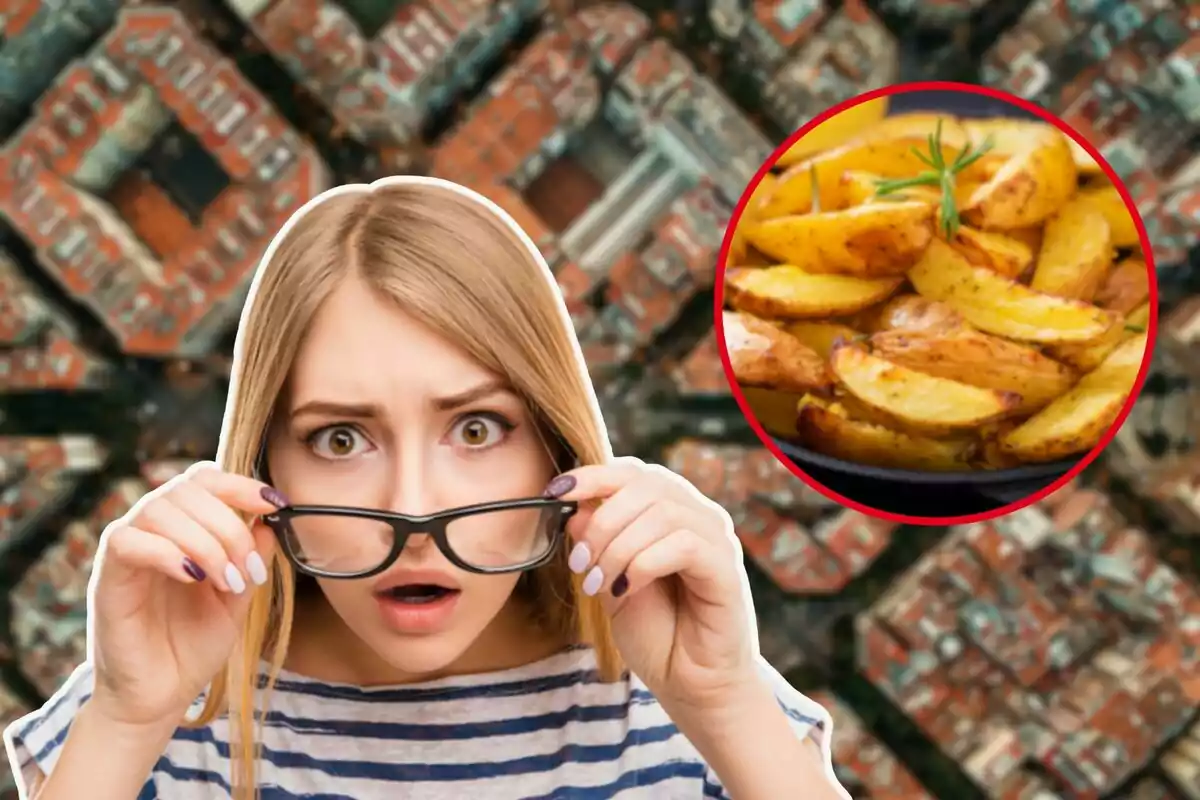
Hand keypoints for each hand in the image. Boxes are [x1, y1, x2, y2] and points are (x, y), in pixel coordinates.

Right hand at [88, 462, 283, 729]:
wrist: (160, 697)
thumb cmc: (194, 646)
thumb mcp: (238, 599)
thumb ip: (252, 559)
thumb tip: (269, 521)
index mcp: (185, 528)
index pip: (205, 479)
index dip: (240, 484)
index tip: (275, 504)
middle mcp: (153, 531)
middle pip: (187, 489)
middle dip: (230, 525)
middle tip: (249, 570)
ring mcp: (128, 550)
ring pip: (160, 509)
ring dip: (205, 542)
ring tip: (226, 581)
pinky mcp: (107, 576)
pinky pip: (127, 540)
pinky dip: (167, 552)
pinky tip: (193, 578)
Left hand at [547, 457, 757, 710]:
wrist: (690, 685)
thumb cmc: (655, 632)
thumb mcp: (609, 581)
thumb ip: (596, 544)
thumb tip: (574, 508)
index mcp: (670, 510)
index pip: (632, 473)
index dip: (592, 475)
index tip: (554, 493)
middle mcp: (698, 515)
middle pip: (646, 485)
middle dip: (602, 522)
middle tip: (579, 564)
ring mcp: (717, 539)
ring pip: (662, 512)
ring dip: (618, 548)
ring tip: (599, 586)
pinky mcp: (727, 568)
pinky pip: (683, 544)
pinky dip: (644, 564)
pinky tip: (626, 590)